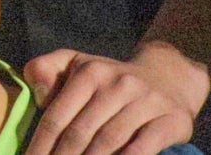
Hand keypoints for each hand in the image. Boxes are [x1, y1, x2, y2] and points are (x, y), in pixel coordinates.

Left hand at [22, 44, 200, 154]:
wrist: (167, 77)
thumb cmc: (109, 79)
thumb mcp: (75, 64)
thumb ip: (45, 69)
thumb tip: (39, 96)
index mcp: (89, 72)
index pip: (57, 115)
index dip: (41, 144)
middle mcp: (117, 84)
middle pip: (81, 132)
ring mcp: (145, 102)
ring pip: (110, 141)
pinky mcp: (171, 119)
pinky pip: (143, 147)